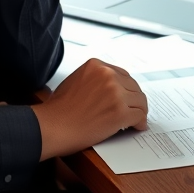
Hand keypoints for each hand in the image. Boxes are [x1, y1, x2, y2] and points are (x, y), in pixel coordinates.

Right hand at [32, 59, 148, 159]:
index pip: (122, 74)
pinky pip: (139, 115)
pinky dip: (140, 122)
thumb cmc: (59, 109)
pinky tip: (137, 126)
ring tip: (137, 119)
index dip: (126, 88)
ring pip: (140, 100)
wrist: (53, 126)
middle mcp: (108, 75)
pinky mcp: (120, 112)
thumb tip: (109, 88)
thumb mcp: (75, 80)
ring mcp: (115, 93)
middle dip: (134, 99)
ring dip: (139, 110)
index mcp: (96, 66)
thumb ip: (94, 79)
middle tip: (135, 109)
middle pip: (133, 86)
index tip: (128, 96)